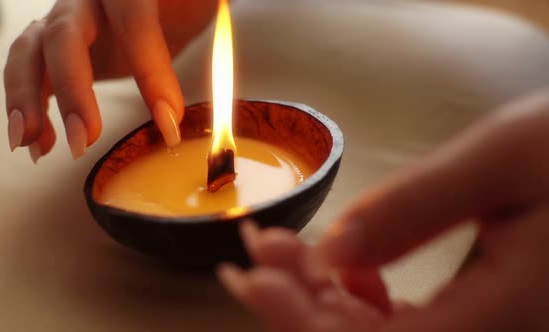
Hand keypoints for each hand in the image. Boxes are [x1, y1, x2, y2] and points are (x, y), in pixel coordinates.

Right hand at [4, 0, 216, 161]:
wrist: (163, 1)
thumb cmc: (179, 4)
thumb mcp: (198, 11)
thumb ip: (205, 33)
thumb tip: (185, 109)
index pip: (134, 21)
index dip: (151, 73)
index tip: (168, 122)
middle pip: (63, 35)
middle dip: (71, 90)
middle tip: (84, 140)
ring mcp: (64, 21)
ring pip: (30, 51)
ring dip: (26, 99)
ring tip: (35, 144)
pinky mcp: (54, 47)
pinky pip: (28, 73)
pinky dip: (27, 107)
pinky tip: (39, 143)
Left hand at [219, 89, 548, 330]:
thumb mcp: (501, 161)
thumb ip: (413, 209)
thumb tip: (329, 250)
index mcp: (506, 316)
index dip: (300, 319)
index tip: (250, 276)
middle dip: (299, 302)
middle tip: (258, 248)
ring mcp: (484, 331)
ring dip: (321, 297)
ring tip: (282, 247)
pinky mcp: (477, 319)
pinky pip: (404, 325)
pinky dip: (358, 298)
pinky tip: (341, 261)